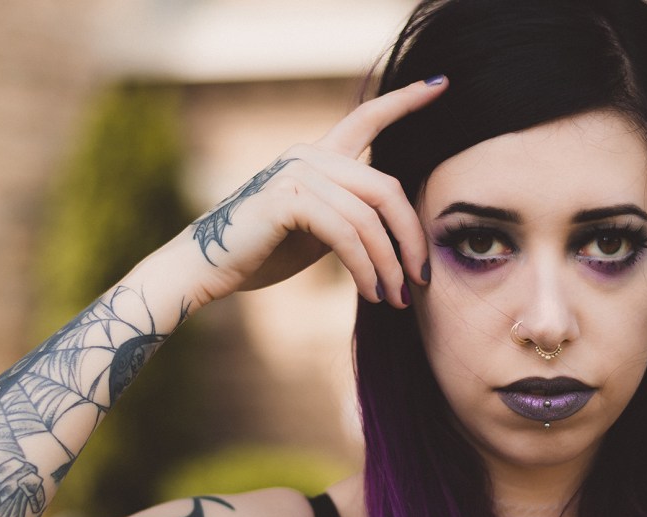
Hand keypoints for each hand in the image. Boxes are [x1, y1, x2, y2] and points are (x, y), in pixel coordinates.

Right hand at [188, 77, 447, 307]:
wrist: (205, 268)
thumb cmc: (262, 252)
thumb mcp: (317, 230)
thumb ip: (350, 217)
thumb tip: (396, 235)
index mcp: (319, 156)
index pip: (367, 119)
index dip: (404, 102)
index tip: (441, 87)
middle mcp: (309, 155)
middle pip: (386, 189)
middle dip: (411, 237)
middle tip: (421, 279)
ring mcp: (296, 173)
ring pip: (369, 218)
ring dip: (389, 264)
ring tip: (395, 299)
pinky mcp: (286, 199)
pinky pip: (345, 233)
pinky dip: (364, 268)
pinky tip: (371, 292)